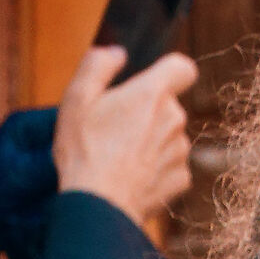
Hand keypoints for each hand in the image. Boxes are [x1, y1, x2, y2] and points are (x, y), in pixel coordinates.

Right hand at [53, 46, 197, 227]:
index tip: (150, 82)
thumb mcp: (77, 99)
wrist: (99, 205)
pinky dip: (155, 169)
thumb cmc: (84, 152)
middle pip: (169, 106)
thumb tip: (117, 52)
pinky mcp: (181, 180)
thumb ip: (98, 65)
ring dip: (151, 142)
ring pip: (170, 137)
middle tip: (115, 129)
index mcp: (152, 94)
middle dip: (147, 112)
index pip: (182, 67)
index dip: (169, 71)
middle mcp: (175, 119)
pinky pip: (171, 166)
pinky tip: (131, 176)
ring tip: (120, 156)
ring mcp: (181, 151)